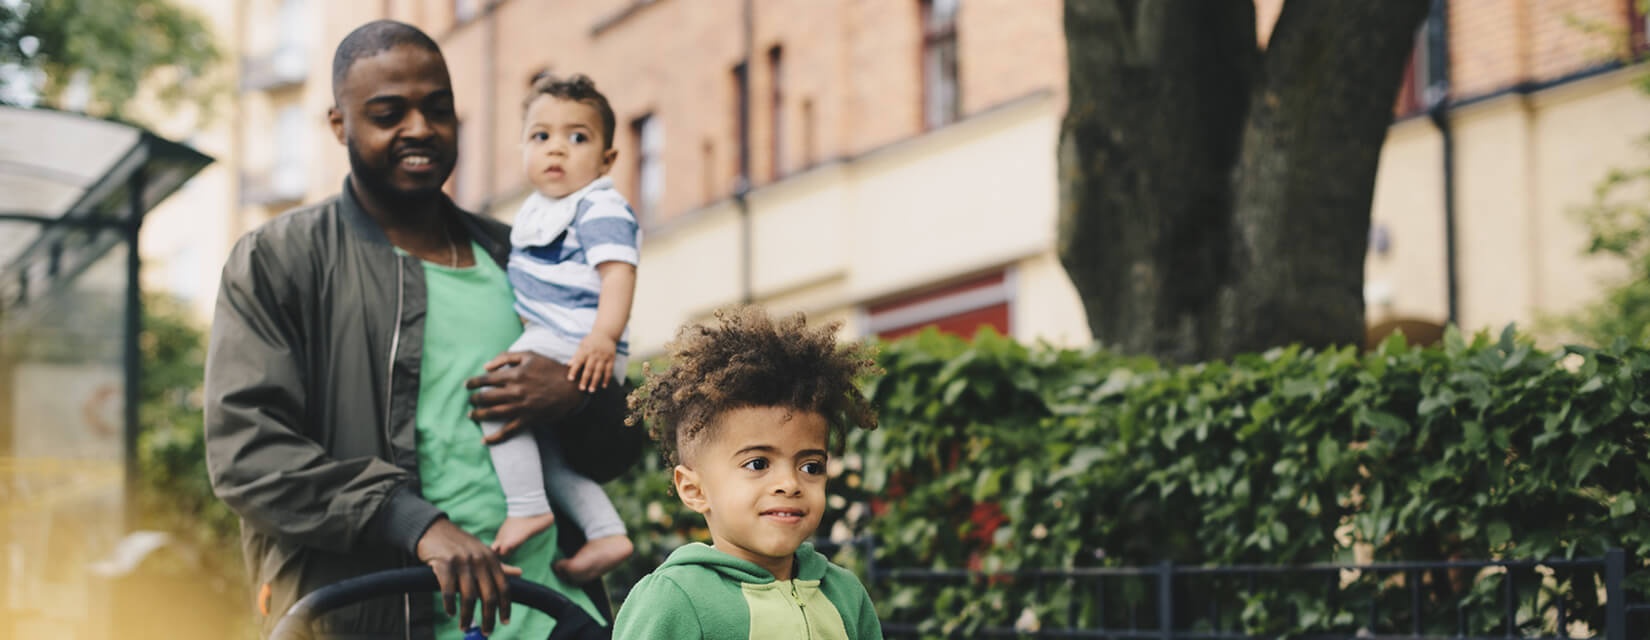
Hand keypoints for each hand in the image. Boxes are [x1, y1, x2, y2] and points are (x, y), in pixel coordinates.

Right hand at [416, 518, 522, 634]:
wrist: (434, 529)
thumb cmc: (460, 545)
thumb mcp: (482, 552)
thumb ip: (499, 565)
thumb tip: (520, 573)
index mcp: (491, 558)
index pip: (503, 587)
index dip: (505, 606)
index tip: (504, 622)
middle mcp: (479, 560)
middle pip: (488, 595)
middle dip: (488, 617)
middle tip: (486, 631)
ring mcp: (462, 562)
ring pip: (468, 596)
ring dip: (467, 615)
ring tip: (464, 627)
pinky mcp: (444, 564)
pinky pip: (448, 591)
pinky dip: (450, 605)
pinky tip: (450, 613)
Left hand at [466, 352, 584, 444]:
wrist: (571, 388)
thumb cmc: (550, 369)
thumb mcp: (530, 355)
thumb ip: (506, 357)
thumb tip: (485, 367)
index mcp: (514, 375)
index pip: (486, 379)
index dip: (473, 382)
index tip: (467, 385)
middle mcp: (514, 392)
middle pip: (486, 398)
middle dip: (474, 399)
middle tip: (471, 400)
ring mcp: (520, 407)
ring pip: (492, 414)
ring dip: (478, 415)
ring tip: (472, 415)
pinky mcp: (527, 420)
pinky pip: (508, 431)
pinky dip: (495, 438)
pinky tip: (484, 440)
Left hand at [567, 334, 617, 392]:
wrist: (606, 333)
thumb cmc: (591, 340)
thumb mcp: (582, 344)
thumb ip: (576, 355)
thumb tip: (569, 364)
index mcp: (586, 350)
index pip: (578, 361)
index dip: (574, 370)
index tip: (570, 379)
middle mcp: (594, 354)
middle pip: (589, 369)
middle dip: (585, 379)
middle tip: (581, 388)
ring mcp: (603, 357)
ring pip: (599, 371)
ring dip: (595, 381)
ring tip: (591, 390)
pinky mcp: (611, 359)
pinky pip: (609, 370)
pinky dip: (607, 379)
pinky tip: (603, 386)